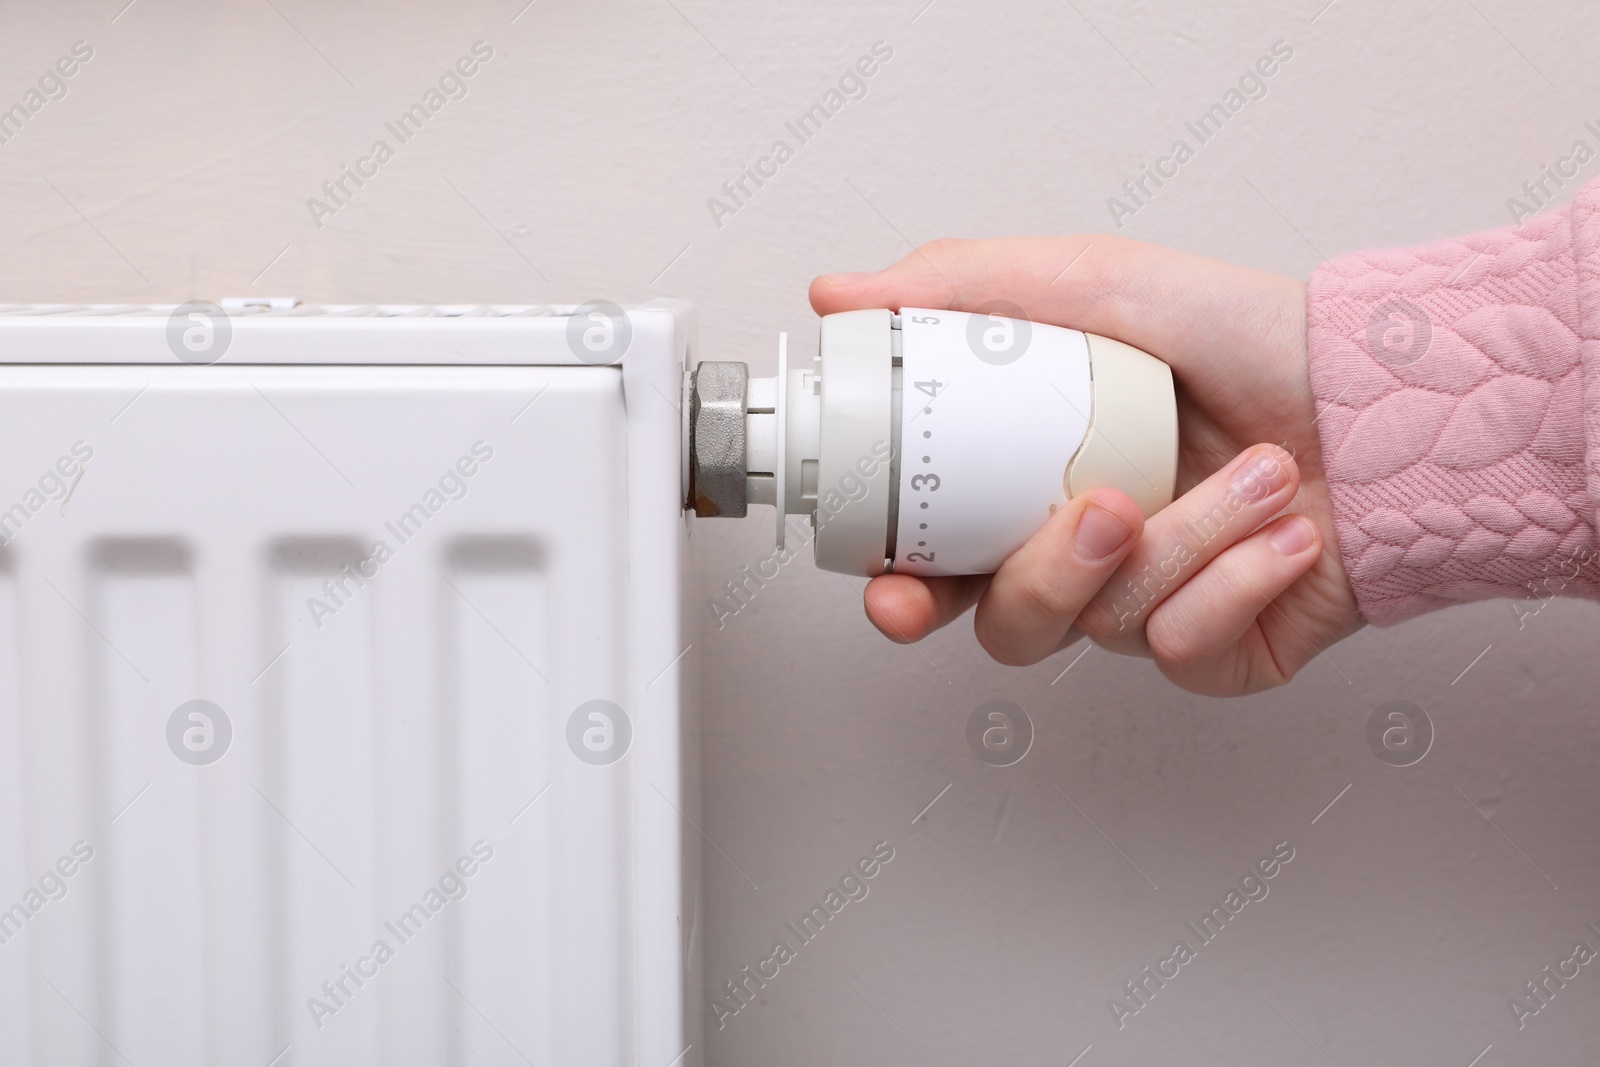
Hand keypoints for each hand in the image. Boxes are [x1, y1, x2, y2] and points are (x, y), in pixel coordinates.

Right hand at [810, 235, 1361, 695]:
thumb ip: (965, 287)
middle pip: (1009, 624)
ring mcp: (1152, 610)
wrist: (1387, 395)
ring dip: (1186, 543)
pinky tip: (1284, 534)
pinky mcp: (1221, 655)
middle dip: (1047, 579)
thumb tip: (841, 295)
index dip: (904, 588)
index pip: (940, 562)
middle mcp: (1087, 557)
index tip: (895, 589)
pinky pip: (1188, 650)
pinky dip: (1238, 582)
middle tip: (1103, 511)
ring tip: (1254, 474)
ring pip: (1106, 626)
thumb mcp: (1100, 282)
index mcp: (1036, 486)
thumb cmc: (1251, 338)